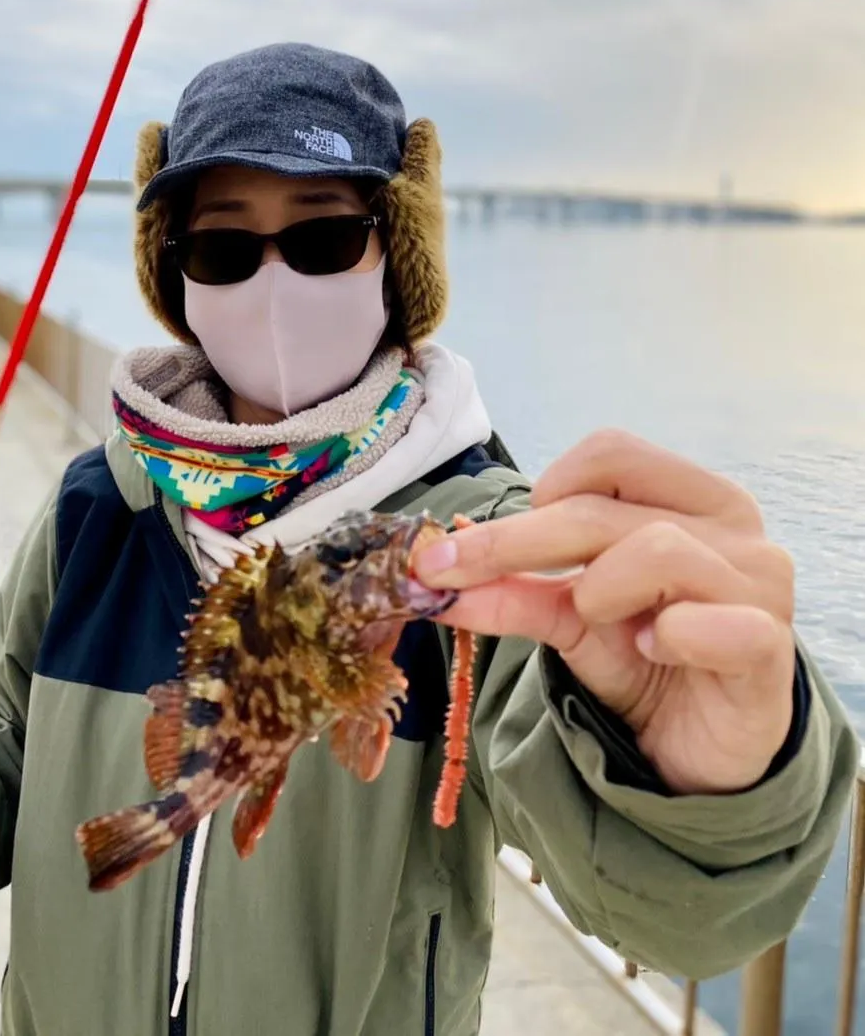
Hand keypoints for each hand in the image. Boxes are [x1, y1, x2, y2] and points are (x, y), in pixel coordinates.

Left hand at [413, 430, 795, 794]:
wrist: (701, 748)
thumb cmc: (646, 658)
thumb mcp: (569, 616)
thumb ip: (511, 588)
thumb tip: (432, 575)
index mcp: (691, 496)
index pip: (611, 453)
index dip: (547, 485)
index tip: (505, 535)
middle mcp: (734, 528)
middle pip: (607, 509)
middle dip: (517, 543)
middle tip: (453, 570)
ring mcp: (759, 585)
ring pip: (658, 550)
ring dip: (600, 590)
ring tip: (601, 621)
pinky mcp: (767, 649)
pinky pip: (710, 624)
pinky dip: (667, 636)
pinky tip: (655, 651)